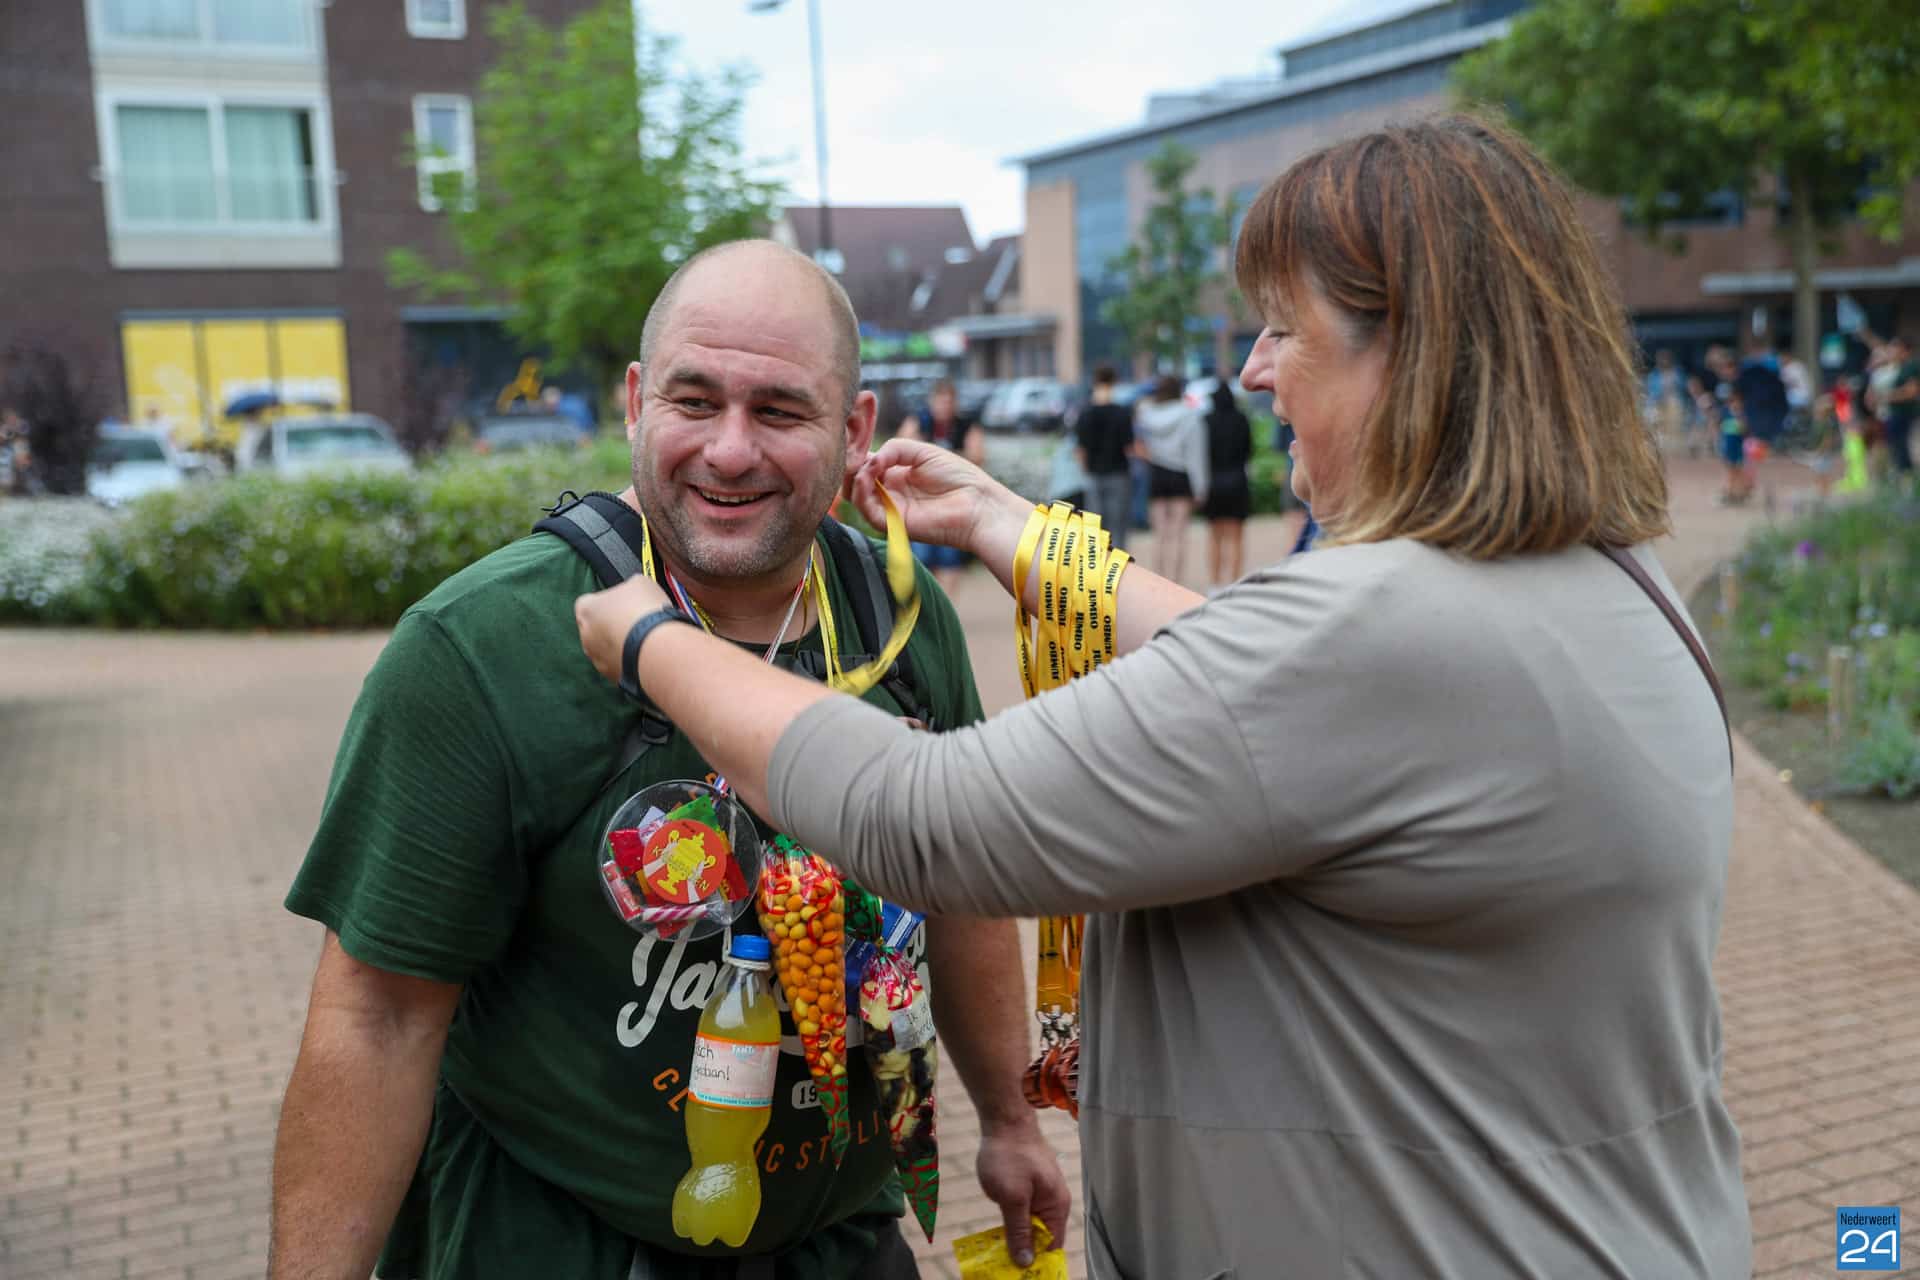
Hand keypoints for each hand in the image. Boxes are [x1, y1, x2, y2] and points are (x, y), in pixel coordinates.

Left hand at [573, 573, 670, 684]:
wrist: (657, 649)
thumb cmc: (645, 612)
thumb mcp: (640, 583)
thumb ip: (628, 587)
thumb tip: (632, 591)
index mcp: (586, 609)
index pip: (588, 602)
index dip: (606, 601)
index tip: (622, 602)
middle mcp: (586, 636)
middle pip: (596, 628)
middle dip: (612, 625)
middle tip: (635, 620)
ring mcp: (598, 660)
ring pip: (607, 649)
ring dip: (621, 644)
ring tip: (646, 638)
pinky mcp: (613, 677)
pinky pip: (620, 665)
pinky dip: (630, 660)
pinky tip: (648, 653)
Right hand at [852, 438, 1024, 556]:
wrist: (978, 504)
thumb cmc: (958, 477)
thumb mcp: (923, 451)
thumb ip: (894, 448)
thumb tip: (870, 459)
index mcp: (896, 474)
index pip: (865, 464)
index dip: (858, 454)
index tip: (853, 441)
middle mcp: (890, 492)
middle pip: (854, 481)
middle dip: (850, 466)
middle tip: (855, 456)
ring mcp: (891, 509)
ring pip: (855, 497)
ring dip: (854, 479)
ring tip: (864, 467)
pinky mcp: (894, 524)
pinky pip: (867, 511)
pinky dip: (861, 493)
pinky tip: (868, 478)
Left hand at [974, 1122, 1071, 1267]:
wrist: (1003, 1120)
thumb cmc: (1009, 1156)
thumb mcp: (1012, 1197)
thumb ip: (1019, 1230)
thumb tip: (1026, 1262)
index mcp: (1056, 1206)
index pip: (1052, 1246)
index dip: (1037, 1262)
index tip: (1017, 1272)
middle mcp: (1052, 1202)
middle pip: (1040, 1238)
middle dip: (1023, 1251)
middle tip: (999, 1263)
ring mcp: (1040, 1194)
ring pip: (1029, 1226)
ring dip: (1013, 1237)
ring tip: (993, 1251)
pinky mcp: (1027, 1187)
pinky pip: (1022, 1212)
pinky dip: (1010, 1222)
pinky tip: (994, 1230)